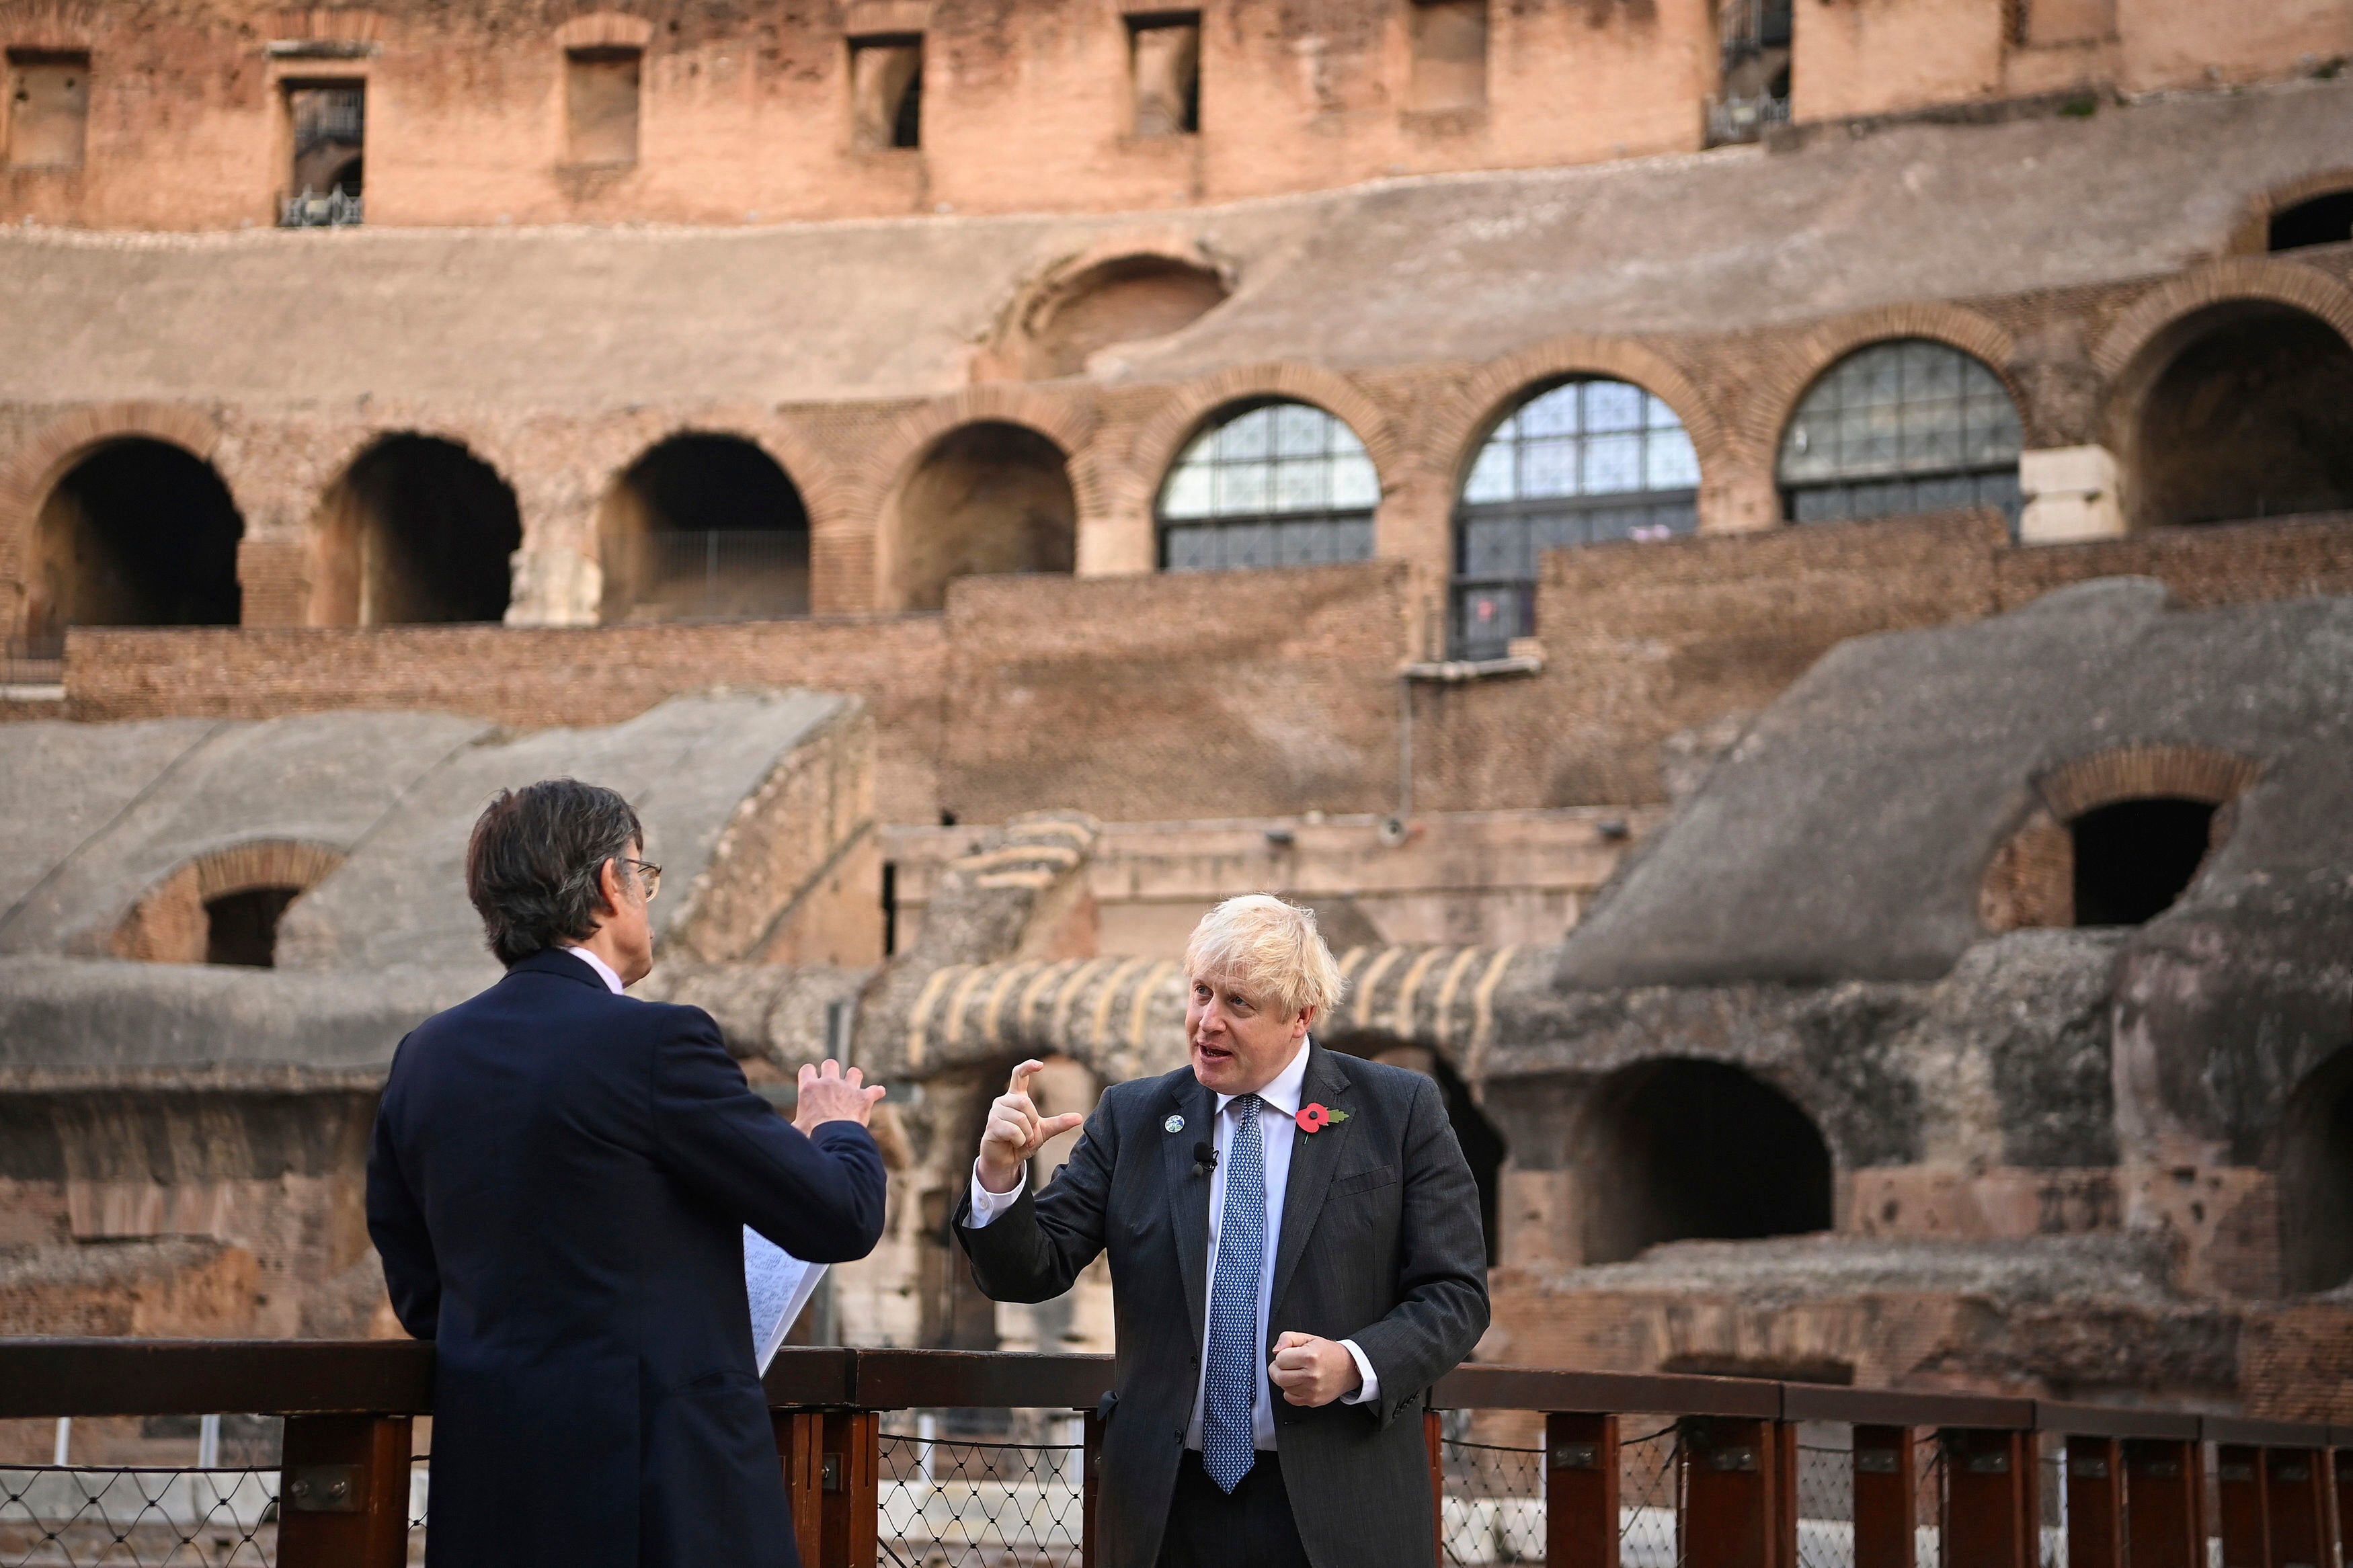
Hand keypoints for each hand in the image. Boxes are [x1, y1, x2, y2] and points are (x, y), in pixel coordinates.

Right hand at [792, 1059, 885, 1134]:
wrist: (834, 1139)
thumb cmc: (811, 1136)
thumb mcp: (795, 1129)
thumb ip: (794, 1123)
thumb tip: (784, 1131)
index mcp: (809, 1088)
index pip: (807, 1069)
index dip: (809, 1074)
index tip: (811, 1081)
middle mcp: (828, 1083)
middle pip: (830, 1063)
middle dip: (831, 1071)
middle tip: (831, 1084)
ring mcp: (848, 1088)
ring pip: (854, 1072)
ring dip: (854, 1078)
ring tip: (852, 1088)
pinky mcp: (864, 1097)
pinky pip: (875, 1090)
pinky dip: (877, 1092)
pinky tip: (878, 1093)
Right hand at [977, 1059, 1084, 1194]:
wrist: (1006, 1160)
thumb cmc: (1023, 1141)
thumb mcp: (1044, 1131)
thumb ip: (1059, 1123)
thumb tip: (1080, 1117)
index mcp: (1016, 1097)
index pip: (1019, 1074)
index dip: (1028, 1066)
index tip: (1040, 1065)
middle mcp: (1004, 1101)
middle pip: (1024, 1103)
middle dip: (1032, 1121)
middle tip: (1030, 1133)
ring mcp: (995, 1112)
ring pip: (1020, 1118)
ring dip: (1026, 1134)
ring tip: (1022, 1140)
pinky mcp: (991, 1125)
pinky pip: (1013, 1131)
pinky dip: (1020, 1141)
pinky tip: (1014, 1143)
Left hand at [1268, 1332, 1361, 1407]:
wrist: (1349, 1368)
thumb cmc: (1329, 1353)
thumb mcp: (1309, 1338)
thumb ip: (1288, 1338)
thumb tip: (1276, 1351)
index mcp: (1310, 1356)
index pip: (1280, 1359)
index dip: (1281, 1356)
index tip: (1287, 1355)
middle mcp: (1312, 1375)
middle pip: (1278, 1376)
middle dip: (1276, 1369)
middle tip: (1284, 1365)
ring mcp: (1312, 1390)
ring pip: (1283, 1388)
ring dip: (1285, 1380)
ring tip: (1295, 1372)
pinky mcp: (1313, 1401)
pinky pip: (1290, 1398)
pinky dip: (1290, 1391)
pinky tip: (1299, 1383)